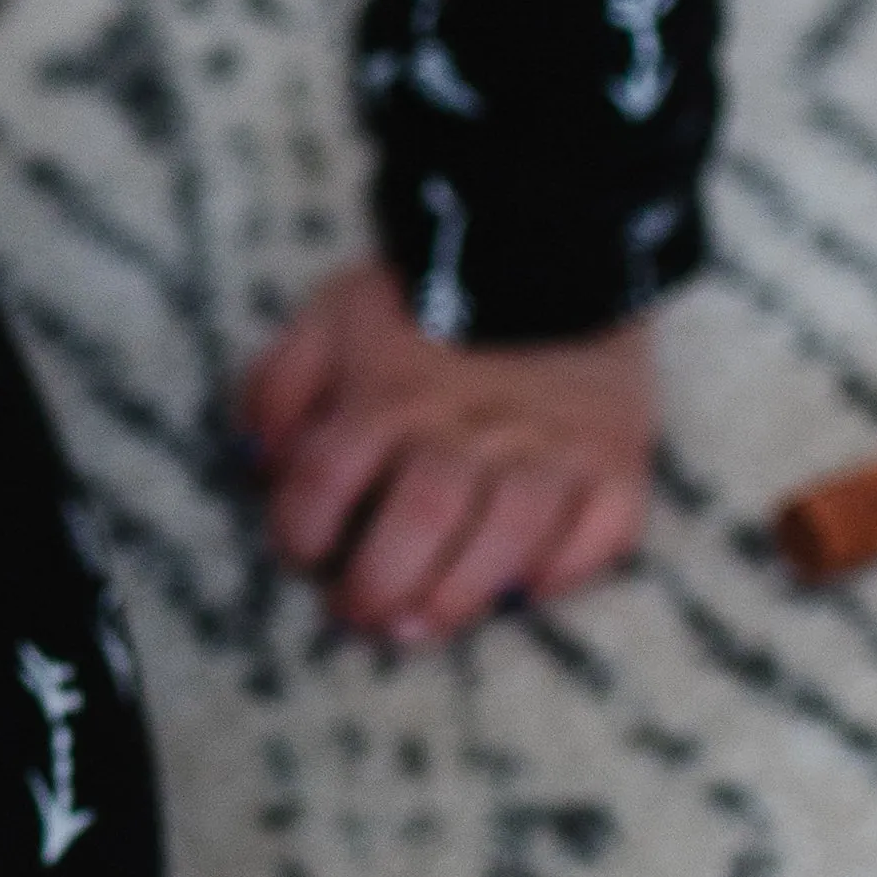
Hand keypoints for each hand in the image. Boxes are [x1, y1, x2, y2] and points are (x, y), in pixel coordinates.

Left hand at [239, 257, 653, 643]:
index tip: (302, 554)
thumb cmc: (426, 298)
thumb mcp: (332, 317)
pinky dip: (564, 571)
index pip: (328, 475)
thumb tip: (258, 461)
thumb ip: (281, 386)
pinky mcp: (617, 459)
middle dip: (378, 584)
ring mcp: (551, 446)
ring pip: (508, 537)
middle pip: (420, 518)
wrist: (554, 248)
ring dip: (458, 596)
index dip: (300, 529)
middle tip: (359, 616)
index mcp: (392, 391)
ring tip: (421, 628)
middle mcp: (471, 423)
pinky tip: (527, 591)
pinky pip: (602, 532)